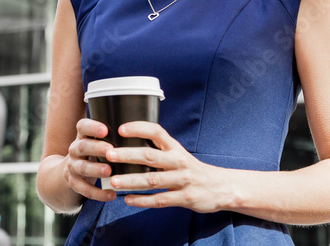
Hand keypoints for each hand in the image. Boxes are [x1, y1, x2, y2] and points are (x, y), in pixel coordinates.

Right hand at [62, 118, 116, 202]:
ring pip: (82, 167)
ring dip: (95, 169)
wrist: (70, 171)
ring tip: (109, 171)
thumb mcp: (96, 140)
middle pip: (82, 146)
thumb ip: (112, 135)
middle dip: (96, 148)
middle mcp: (75, 149)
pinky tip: (111, 195)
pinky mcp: (74, 183)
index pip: (82, 126)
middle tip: (110, 150)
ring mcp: (73, 167)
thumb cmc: (94, 152)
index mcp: (82, 136)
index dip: (92, 127)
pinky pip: (84, 189)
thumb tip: (142, 128)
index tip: (105, 130)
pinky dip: (98, 193)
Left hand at [106, 121, 231, 212]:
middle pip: (150, 156)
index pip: (157, 131)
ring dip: (131, 181)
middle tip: (109, 154)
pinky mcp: (185, 198)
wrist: (221, 187)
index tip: (121, 129)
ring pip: (152, 181)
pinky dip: (142, 201)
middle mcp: (178, 161)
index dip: (139, 128)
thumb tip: (127, 143)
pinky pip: (160, 200)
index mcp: (175, 147)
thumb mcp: (178, 153)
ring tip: (113, 181)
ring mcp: (182, 180)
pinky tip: (128, 199)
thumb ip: (158, 149)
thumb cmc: (191, 169)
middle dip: (128, 155)